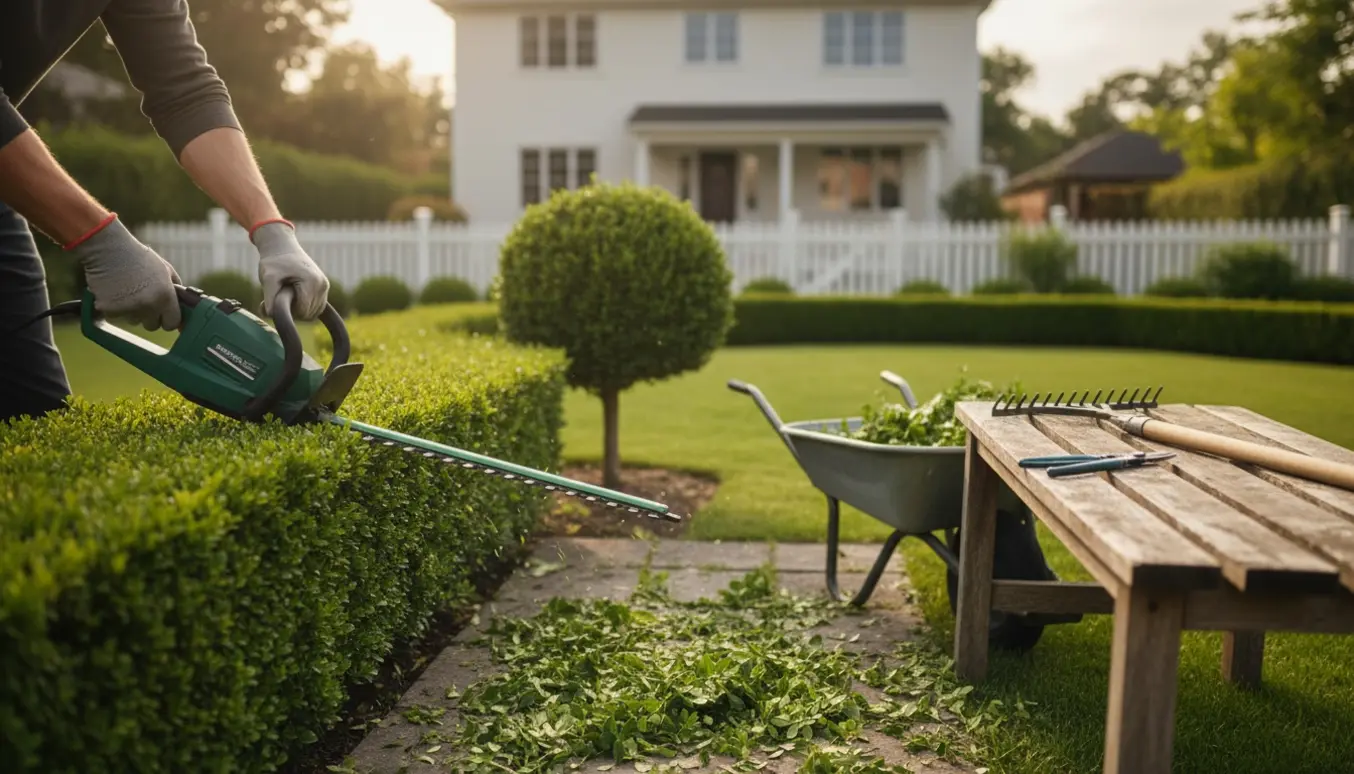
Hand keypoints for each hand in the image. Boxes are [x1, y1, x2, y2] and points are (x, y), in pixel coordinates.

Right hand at [68, 215, 181, 330]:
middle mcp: (148, 305)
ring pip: (133, 321)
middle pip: (152, 326)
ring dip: (132, 311)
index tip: (164, 314)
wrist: (108, 248)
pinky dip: (114, 307)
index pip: (172, 324)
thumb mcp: (165, 270)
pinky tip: (114, 291)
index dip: (168, 319)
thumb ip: (176, 290)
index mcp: (165, 296)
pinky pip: (115, 316)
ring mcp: (127, 308)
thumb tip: (184, 306)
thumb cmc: (138, 257)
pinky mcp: (108, 309)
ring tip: (127, 290)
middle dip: (149, 316)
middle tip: (142, 298)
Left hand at [251, 220, 328, 320]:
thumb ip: (269, 297)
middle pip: (309, 315)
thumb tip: (272, 315)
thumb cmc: (274, 261)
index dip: (288, 311)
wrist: (282, 247)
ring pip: (313, 314)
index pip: (303, 311)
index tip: (276, 300)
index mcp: (313, 282)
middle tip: (279, 296)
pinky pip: (315, 308)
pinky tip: (293, 295)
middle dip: (292, 311)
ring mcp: (325, 287)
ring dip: (298, 310)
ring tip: (286, 294)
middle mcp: (323, 285)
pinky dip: (304, 307)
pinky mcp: (323, 288)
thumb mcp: (267, 278)